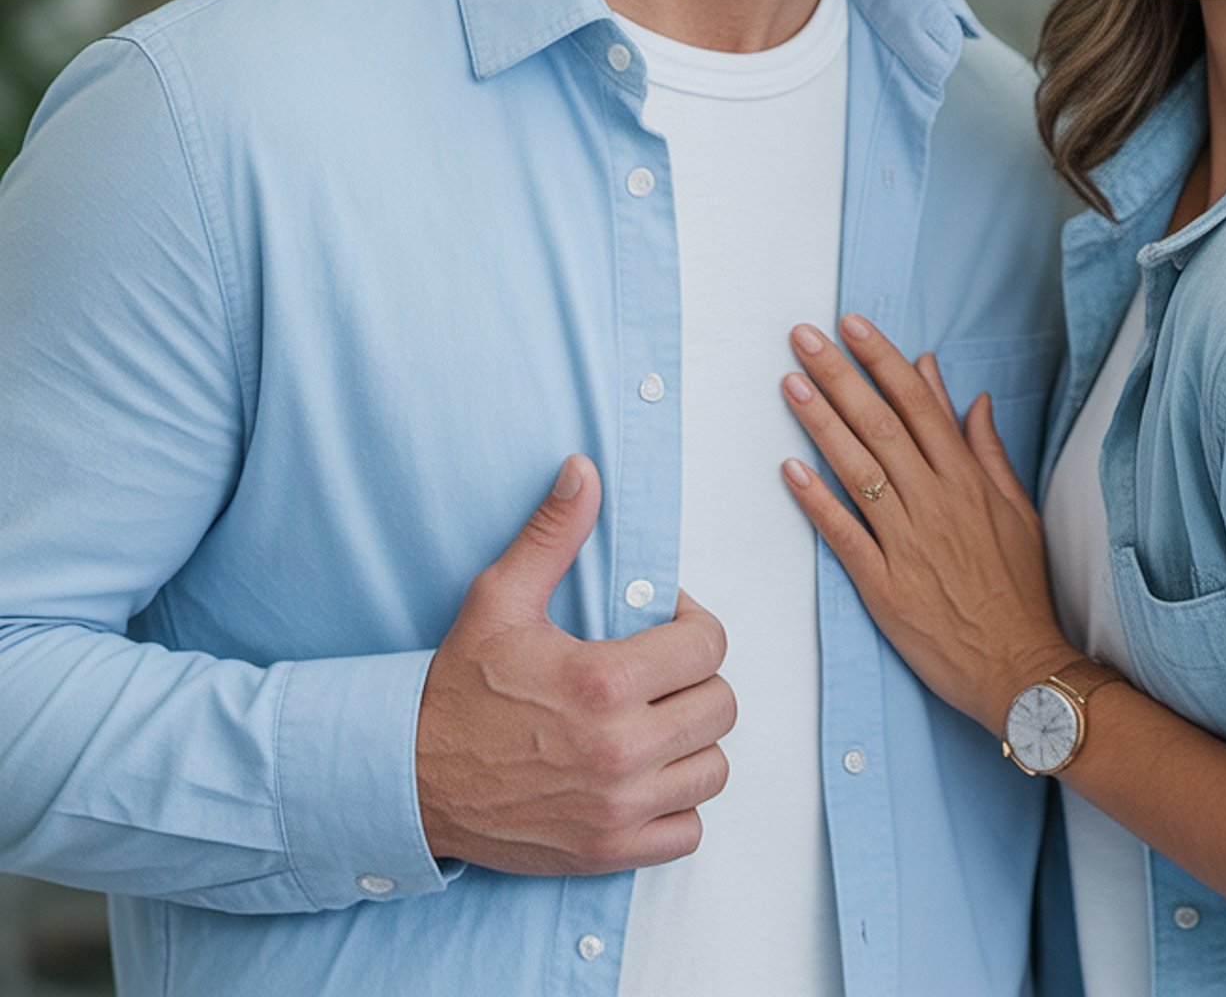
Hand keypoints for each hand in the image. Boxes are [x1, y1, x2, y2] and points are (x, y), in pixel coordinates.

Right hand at [415, 455, 734, 873]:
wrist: (407, 781)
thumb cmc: (455, 690)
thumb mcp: (499, 599)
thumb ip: (553, 534)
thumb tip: (583, 470)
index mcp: (604, 683)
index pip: (709, 645)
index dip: (693, 625)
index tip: (664, 625)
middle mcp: (621, 750)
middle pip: (721, 705)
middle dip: (697, 679)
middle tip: (660, 673)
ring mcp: (618, 809)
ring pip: (713, 768)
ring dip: (692, 741)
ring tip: (655, 720)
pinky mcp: (608, 852)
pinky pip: (688, 831)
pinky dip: (677, 804)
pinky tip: (646, 775)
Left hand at [780, 316, 1075, 733]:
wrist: (1019, 666)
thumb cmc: (1018, 589)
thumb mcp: (1018, 510)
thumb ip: (988, 451)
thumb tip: (969, 398)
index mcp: (967, 480)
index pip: (919, 404)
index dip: (883, 361)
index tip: (853, 326)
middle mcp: (936, 502)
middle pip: (881, 424)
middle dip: (840, 375)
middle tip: (804, 337)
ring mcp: (908, 543)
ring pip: (859, 469)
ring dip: (822, 423)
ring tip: (790, 383)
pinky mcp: (884, 585)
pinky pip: (846, 534)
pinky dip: (818, 501)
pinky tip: (790, 470)